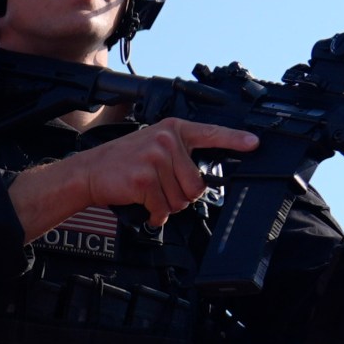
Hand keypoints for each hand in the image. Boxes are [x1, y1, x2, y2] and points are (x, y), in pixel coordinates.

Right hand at [12, 118, 259, 236]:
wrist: (89, 172)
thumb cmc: (121, 163)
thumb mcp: (152, 146)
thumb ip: (178, 154)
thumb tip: (202, 181)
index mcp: (173, 129)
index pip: (211, 133)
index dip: (235, 140)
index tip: (254, 144)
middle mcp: (167, 141)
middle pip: (196, 183)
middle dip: (182, 195)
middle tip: (163, 190)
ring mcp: (156, 158)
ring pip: (181, 198)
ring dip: (167, 205)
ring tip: (150, 195)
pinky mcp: (145, 179)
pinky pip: (163, 207)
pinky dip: (154, 214)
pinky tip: (143, 205)